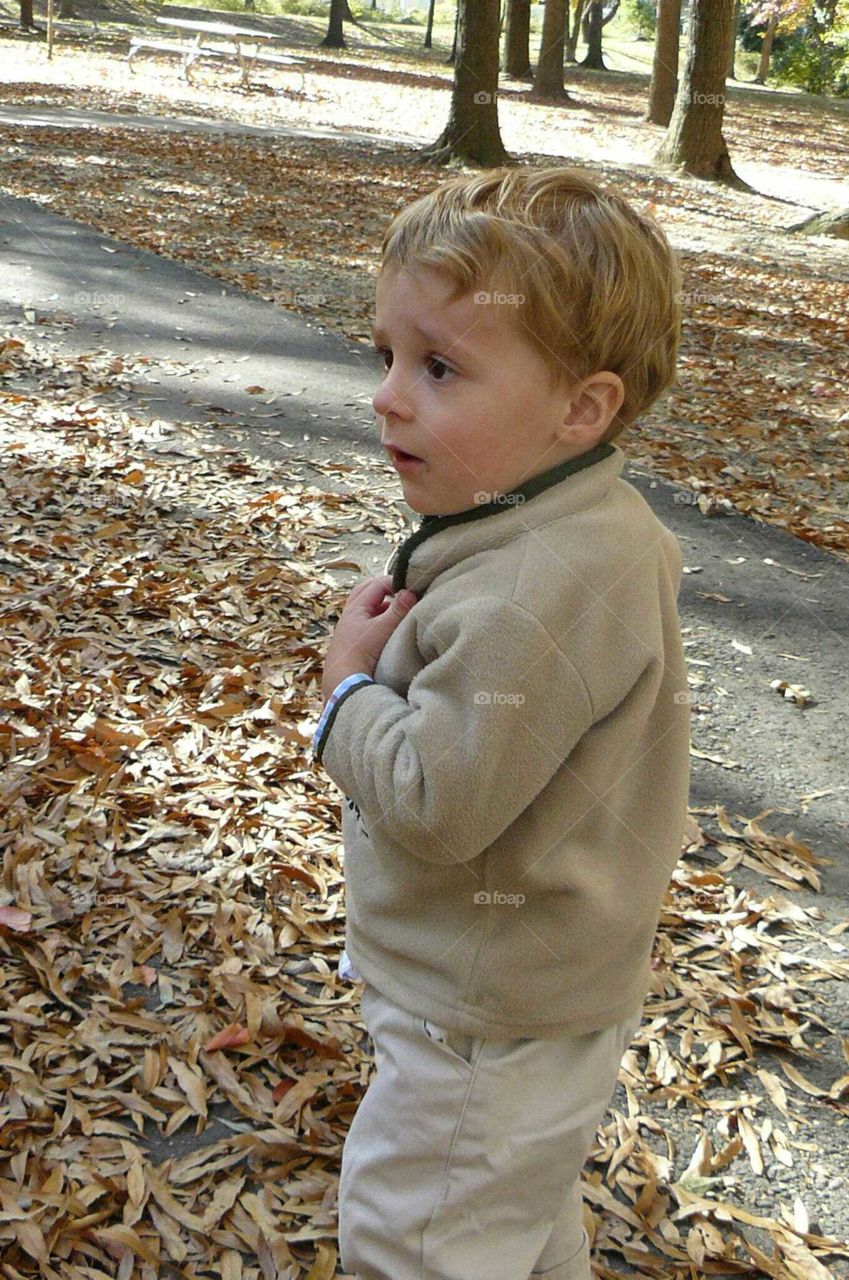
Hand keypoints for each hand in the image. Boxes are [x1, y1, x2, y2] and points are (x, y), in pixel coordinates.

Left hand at [322, 575, 416, 703]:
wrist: (344, 682)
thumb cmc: (362, 652)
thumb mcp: (382, 629)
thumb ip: (398, 610)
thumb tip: (410, 592)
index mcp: (355, 608)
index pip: (376, 585)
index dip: (394, 582)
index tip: (411, 587)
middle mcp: (350, 615)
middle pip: (367, 592)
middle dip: (385, 589)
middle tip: (402, 590)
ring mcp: (350, 629)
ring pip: (368, 609)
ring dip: (383, 606)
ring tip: (399, 609)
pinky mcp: (353, 642)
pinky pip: (367, 623)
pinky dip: (379, 619)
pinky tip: (389, 628)